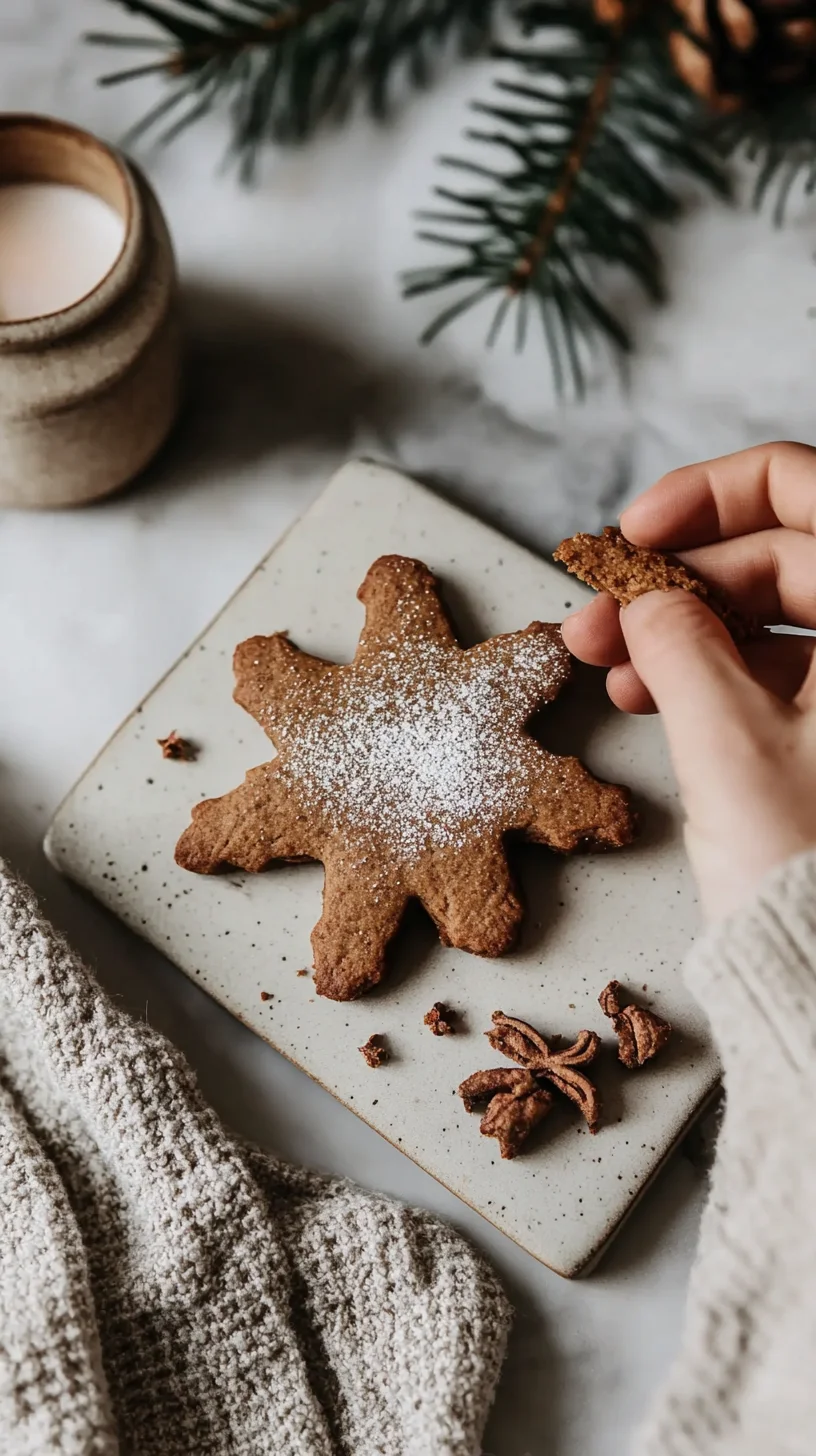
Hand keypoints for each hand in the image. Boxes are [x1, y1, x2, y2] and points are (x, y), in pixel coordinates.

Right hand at [561, 442, 815, 920]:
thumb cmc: (813, 879)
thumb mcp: (729, 743)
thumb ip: (677, 642)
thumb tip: (644, 598)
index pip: (806, 489)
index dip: (713, 493)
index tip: (638, 530)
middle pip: (782, 557)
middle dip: (678, 579)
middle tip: (595, 614)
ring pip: (774, 619)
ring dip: (684, 629)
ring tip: (605, 664)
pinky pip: (777, 675)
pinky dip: (712, 675)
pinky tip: (649, 694)